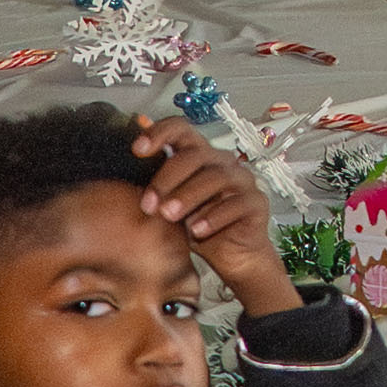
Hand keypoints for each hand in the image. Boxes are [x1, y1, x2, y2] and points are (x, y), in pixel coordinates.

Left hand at [136, 133, 297, 316]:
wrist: (230, 257)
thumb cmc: (197, 226)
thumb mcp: (169, 205)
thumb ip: (155, 183)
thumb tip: (129, 158)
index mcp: (200, 155)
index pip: (182, 129)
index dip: (160, 133)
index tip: (137, 149)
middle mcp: (222, 162)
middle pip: (196, 155)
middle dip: (167, 179)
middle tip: (149, 205)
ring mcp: (243, 180)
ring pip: (216, 177)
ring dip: (188, 196)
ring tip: (169, 216)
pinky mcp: (257, 202)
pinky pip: (237, 204)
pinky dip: (214, 217)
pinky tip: (196, 230)